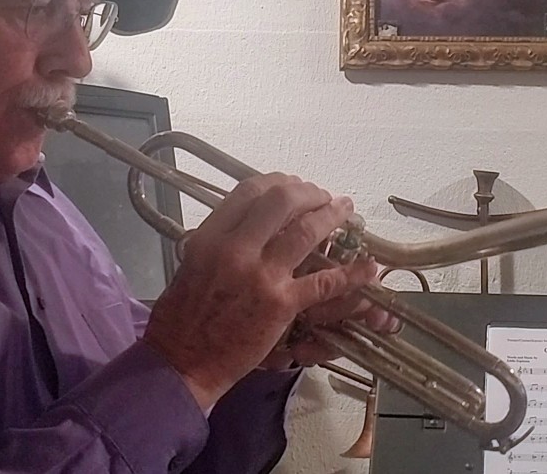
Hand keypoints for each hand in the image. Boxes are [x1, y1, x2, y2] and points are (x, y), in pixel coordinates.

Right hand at [143, 174, 375, 409]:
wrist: (180, 363)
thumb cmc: (182, 318)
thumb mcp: (192, 263)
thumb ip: (220, 238)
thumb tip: (250, 221)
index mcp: (211, 236)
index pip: (249, 191)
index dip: (277, 182)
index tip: (292, 184)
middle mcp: (235, 249)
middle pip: (281, 200)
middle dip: (308, 192)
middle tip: (321, 196)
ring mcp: (260, 275)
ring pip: (305, 231)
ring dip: (331, 215)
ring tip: (345, 210)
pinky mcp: (281, 304)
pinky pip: (323, 282)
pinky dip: (350, 273)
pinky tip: (366, 266)